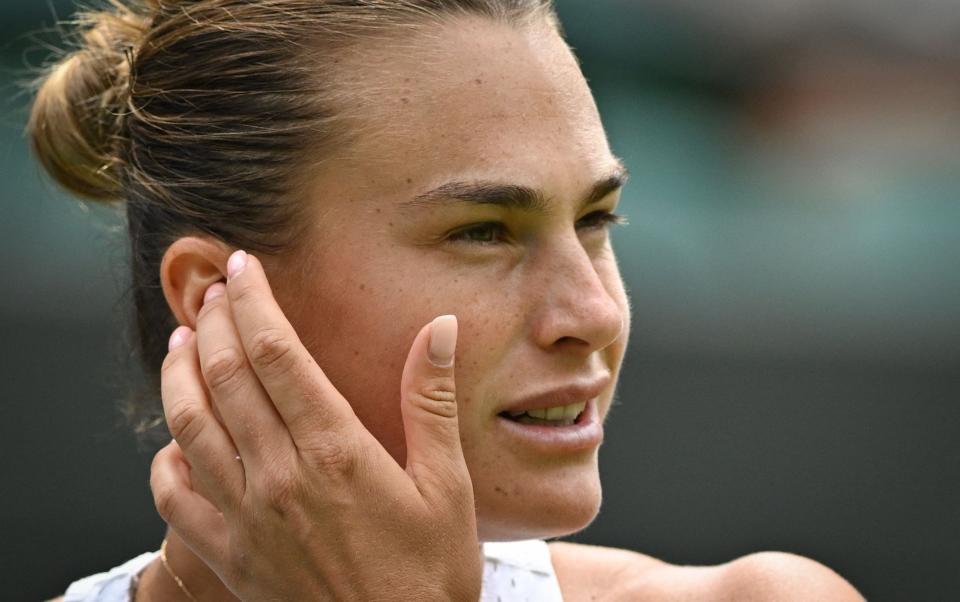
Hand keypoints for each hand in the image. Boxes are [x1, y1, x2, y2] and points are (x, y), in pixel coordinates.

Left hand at [150, 250, 481, 600]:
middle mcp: (280, 478)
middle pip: (227, 378)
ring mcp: (247, 519)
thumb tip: (441, 330)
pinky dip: (163, 459)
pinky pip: (174, 499)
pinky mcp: (230, 557)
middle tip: (213, 289)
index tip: (242, 267)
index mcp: (336, 452)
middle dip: (213, 322)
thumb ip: (431, 403)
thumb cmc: (430, 575)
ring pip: (190, 427)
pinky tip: (172, 439)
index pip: (277, 356)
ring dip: (177, 374)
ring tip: (181, 338)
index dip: (254, 304)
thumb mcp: (449, 487)